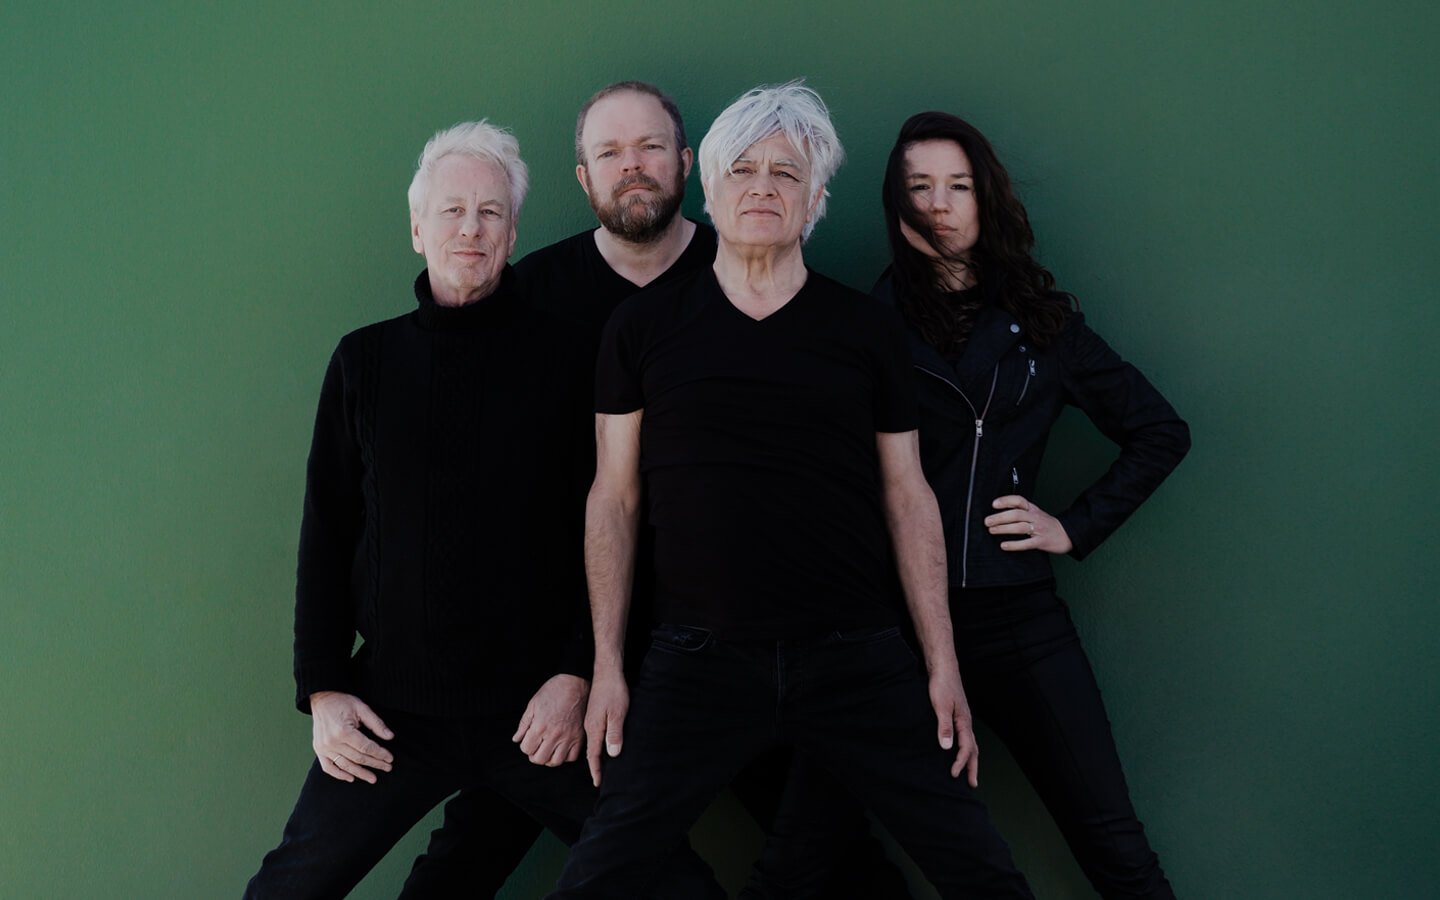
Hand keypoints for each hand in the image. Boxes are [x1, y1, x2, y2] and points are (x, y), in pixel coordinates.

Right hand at [309, 691, 393, 783]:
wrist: (322, 698)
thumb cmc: (343, 702)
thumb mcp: (362, 708)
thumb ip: (376, 723)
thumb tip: (390, 737)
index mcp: (344, 731)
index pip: (366, 748)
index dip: (380, 754)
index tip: (390, 759)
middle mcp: (332, 742)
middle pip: (357, 758)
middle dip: (374, 764)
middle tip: (387, 768)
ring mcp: (323, 748)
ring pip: (345, 766)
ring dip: (360, 773)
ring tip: (372, 778)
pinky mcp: (318, 750)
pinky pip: (328, 767)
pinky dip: (339, 775)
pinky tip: (351, 778)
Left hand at [512, 674, 588, 766]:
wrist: (574, 683)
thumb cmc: (553, 691)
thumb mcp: (533, 704)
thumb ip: (524, 724)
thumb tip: (516, 739)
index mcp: (540, 726)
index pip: (527, 749)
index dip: (525, 746)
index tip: (528, 740)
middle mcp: (554, 735)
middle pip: (540, 759)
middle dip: (534, 755)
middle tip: (536, 748)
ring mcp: (568, 737)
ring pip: (556, 762)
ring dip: (549, 759)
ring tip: (548, 750)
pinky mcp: (579, 737)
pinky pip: (572, 757)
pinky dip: (565, 756)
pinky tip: (561, 748)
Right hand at [583, 672, 628, 786]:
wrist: (607, 672)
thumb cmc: (614, 691)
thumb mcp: (618, 713)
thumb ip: (614, 733)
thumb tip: (612, 754)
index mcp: (594, 728)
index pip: (593, 754)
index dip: (596, 770)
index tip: (597, 783)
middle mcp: (590, 726)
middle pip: (592, 751)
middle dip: (595, 766)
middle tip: (599, 780)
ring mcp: (591, 720)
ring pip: (593, 743)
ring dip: (596, 756)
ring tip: (601, 768)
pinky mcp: (594, 715)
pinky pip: (595, 735)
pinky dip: (597, 745)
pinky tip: (602, 745)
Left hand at [928, 668, 979, 786]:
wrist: (943, 667)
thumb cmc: (941, 684)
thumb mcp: (940, 705)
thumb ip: (944, 726)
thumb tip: (946, 748)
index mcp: (964, 721)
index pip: (966, 748)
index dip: (960, 763)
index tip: (953, 775)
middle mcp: (966, 722)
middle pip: (974, 749)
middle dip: (973, 767)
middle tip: (972, 785)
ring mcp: (963, 718)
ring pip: (971, 743)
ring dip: (971, 759)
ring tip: (969, 773)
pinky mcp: (957, 715)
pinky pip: (965, 737)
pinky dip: (965, 748)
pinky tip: (957, 750)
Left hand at [985, 495, 1072, 553]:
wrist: (1067, 534)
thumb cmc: (1046, 524)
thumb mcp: (1035, 514)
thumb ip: (1021, 512)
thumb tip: (998, 513)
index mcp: (1033, 509)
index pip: (1019, 500)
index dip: (1006, 501)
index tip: (994, 504)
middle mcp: (1035, 517)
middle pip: (1016, 514)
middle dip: (1000, 517)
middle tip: (987, 521)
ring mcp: (1039, 529)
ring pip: (1020, 527)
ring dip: (1004, 528)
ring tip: (992, 530)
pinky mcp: (1041, 542)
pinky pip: (1026, 543)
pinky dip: (1014, 544)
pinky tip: (1004, 545)